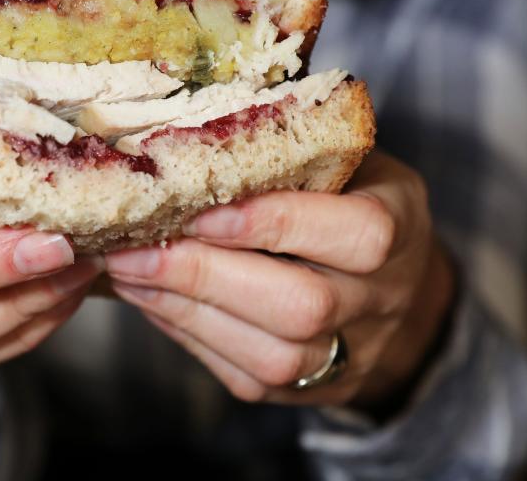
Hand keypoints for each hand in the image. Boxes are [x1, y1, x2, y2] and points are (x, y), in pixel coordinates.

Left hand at [104, 150, 454, 409]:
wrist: (397, 294)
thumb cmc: (351, 201)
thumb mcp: (344, 160)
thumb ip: (288, 151)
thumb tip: (182, 137)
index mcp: (400, 226)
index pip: (355, 234)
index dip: (275, 223)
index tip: (199, 209)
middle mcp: (383, 298)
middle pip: (302, 305)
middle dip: (206, 275)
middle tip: (134, 247)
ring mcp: (348, 353)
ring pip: (271, 354)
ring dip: (185, 310)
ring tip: (127, 271)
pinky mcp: (307, 389)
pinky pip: (244, 374)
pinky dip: (187, 333)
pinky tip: (147, 297)